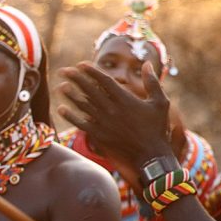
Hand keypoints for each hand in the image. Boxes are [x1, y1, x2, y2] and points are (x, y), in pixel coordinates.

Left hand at [57, 61, 172, 168]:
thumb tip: (147, 63)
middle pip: (89, 90)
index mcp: (125, 99)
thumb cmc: (157, 128)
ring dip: (70, 95)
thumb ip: (152, 82)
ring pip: (83, 106)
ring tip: (60, 86)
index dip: (91, 71)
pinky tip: (61, 109)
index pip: (104, 81)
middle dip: (75, 79)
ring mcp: (103, 123)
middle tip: (63, 71)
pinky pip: (81, 123)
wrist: (150, 156)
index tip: (80, 64)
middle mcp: (112, 109)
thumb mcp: (160, 102)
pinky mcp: (99, 135)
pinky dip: (70, 116)